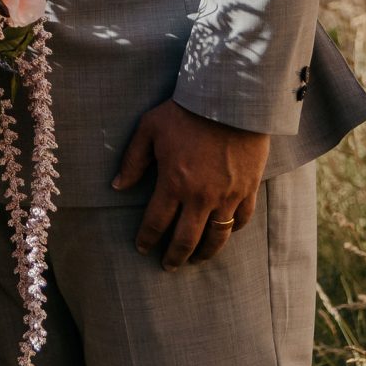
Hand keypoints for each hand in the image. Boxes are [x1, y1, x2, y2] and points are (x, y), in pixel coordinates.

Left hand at [113, 99, 268, 270]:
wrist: (231, 99)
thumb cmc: (186, 111)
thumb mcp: (149, 128)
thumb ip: (132, 160)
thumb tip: (117, 186)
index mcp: (173, 183)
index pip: (156, 223)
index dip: (147, 239)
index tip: (142, 248)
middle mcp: (200, 196)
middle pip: (186, 239)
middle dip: (174, 257)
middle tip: (168, 266)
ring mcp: (227, 196)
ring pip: (216, 237)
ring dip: (204, 253)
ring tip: (196, 260)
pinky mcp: (248, 189)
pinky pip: (241, 220)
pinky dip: (232, 231)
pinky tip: (224, 235)